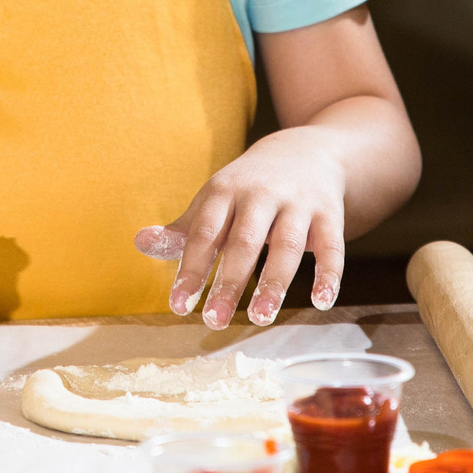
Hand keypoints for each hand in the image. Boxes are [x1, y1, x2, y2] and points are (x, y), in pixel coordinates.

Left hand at [138, 131, 346, 328]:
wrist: (306, 151)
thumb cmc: (249, 187)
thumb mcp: (214, 199)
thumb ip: (183, 229)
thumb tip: (141, 242)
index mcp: (225, 191)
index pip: (204, 233)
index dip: (191, 269)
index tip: (179, 305)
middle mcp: (261, 195)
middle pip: (243, 242)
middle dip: (228, 282)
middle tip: (214, 321)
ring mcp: (297, 204)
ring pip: (287, 246)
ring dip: (274, 283)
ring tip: (260, 317)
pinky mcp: (329, 214)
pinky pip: (332, 246)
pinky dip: (329, 273)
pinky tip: (322, 301)